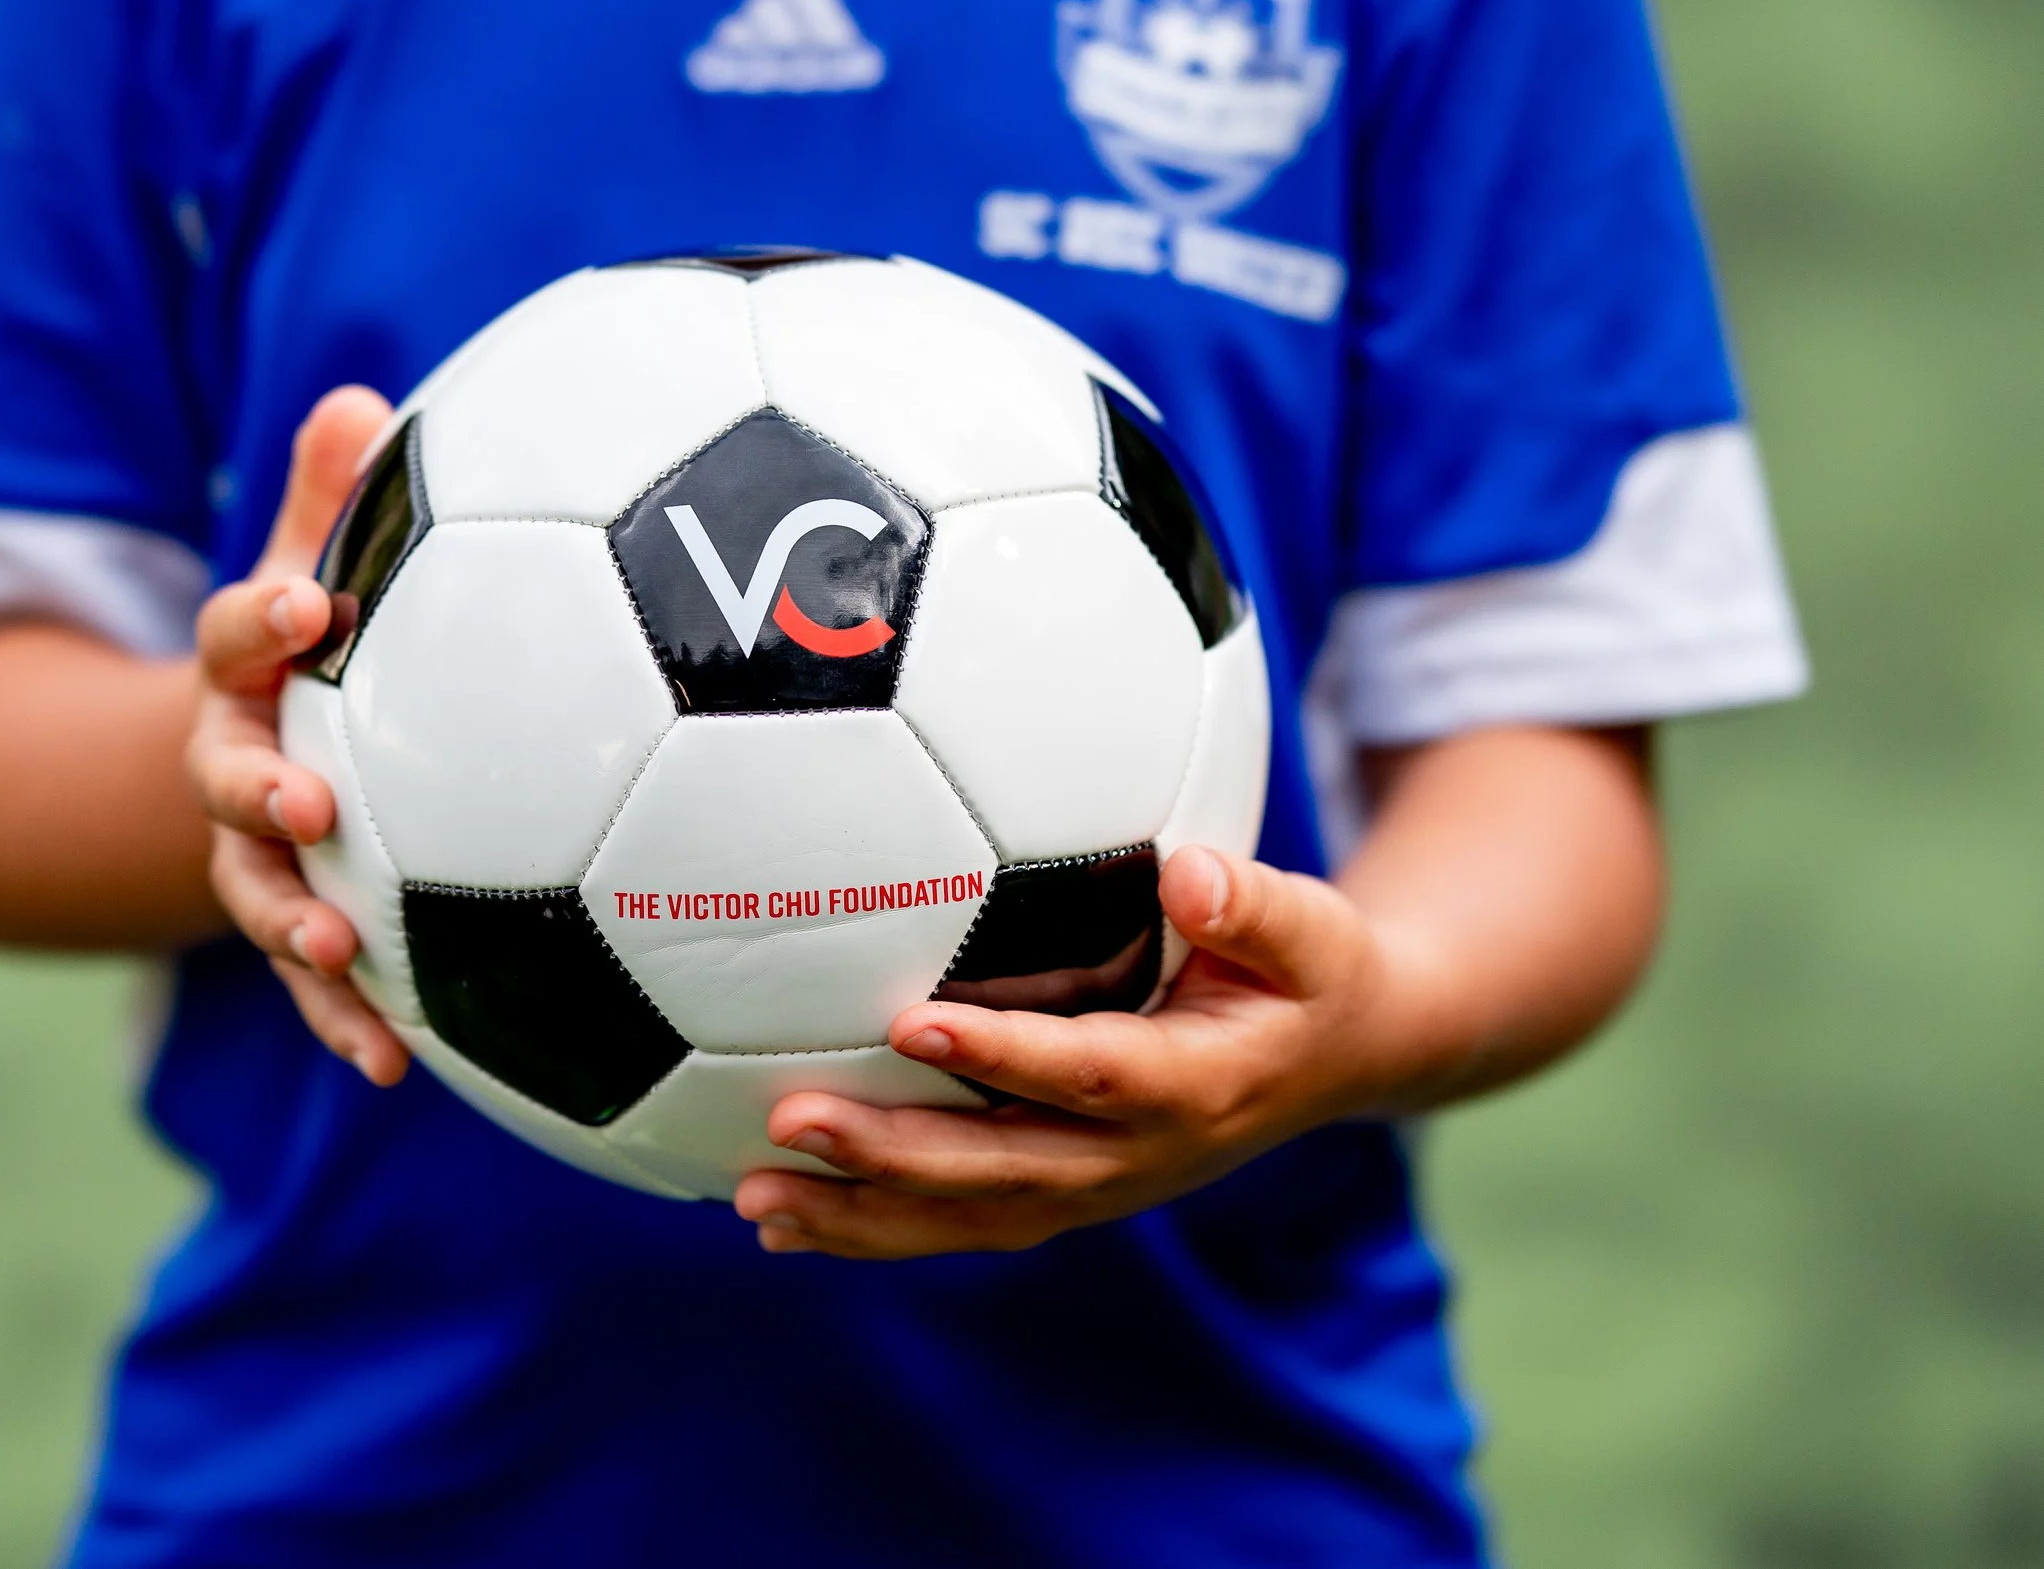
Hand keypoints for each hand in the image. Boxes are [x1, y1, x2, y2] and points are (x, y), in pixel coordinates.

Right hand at [187, 386, 409, 1084]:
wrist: (271, 745)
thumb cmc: (322, 637)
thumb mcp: (317, 557)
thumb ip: (335, 498)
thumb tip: (359, 402)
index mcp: (246, 671)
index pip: (236, 634)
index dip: (263, 620)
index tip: (303, 610)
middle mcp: (234, 762)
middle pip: (225, 778)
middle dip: (257, 793)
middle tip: (306, 807)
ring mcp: (257, 855)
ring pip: (257, 893)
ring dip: (294, 927)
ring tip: (341, 957)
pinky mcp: (299, 925)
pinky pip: (317, 984)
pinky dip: (348, 1021)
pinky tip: (397, 1064)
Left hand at [732, 844, 1450, 1258]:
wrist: (1344, 1062)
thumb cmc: (1314, 971)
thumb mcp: (1313, 928)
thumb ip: (1253, 902)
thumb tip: (1190, 871)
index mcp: (1196, 1085)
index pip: (1089, 1072)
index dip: (1003, 1055)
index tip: (910, 1020)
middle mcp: (1139, 1156)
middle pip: (1004, 1168)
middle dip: (894, 1153)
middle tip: (790, 1119)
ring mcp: (1099, 1188)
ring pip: (969, 1215)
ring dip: (862, 1214)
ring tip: (755, 1200)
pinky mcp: (1066, 1194)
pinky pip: (962, 1222)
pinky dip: (874, 1228)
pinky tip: (781, 1220)